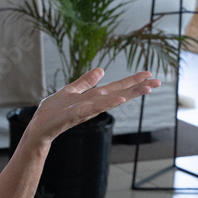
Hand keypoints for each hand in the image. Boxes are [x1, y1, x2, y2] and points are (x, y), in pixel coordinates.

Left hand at [28, 68, 160, 145]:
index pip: (116, 88)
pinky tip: (120, 99)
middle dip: (138, 87)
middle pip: (119, 93)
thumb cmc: (53, 111)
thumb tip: (101, 69)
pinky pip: (94, 108)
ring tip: (146, 88)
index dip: (132, 81)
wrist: (39, 128)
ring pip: (111, 100)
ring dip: (129, 94)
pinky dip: (108, 103)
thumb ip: (85, 81)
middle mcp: (93, 104)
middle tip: (158, 81)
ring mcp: (86, 110)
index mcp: (93, 98)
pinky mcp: (75, 114)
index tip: (149, 74)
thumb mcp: (70, 91)